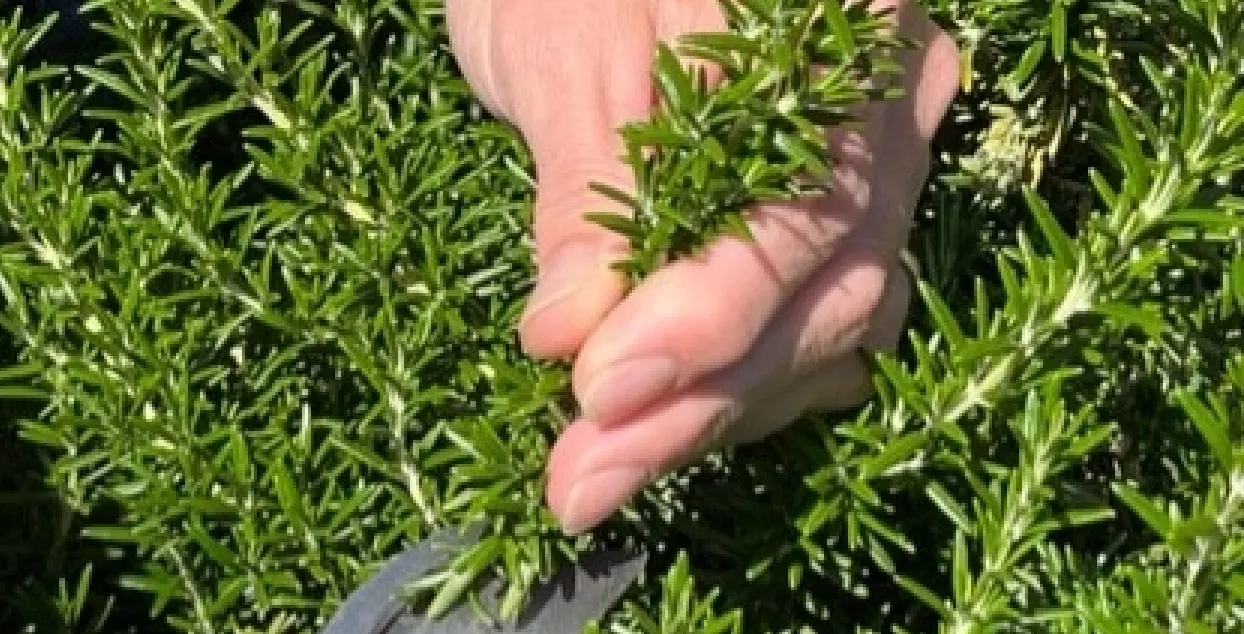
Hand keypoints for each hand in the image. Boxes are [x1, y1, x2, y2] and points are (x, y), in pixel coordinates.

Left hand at [443, 0, 962, 532]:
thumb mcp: (562, 52)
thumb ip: (583, 191)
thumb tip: (570, 336)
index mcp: (848, 28)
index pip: (807, 206)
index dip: (708, 315)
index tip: (602, 388)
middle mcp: (897, 99)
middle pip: (828, 287)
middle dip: (698, 401)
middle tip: (580, 481)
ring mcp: (880, 165)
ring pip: (830, 325)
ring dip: (712, 415)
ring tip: (591, 476)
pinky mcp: (838, 218)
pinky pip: (817, 328)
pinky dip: (735, 389)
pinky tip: (650, 432)